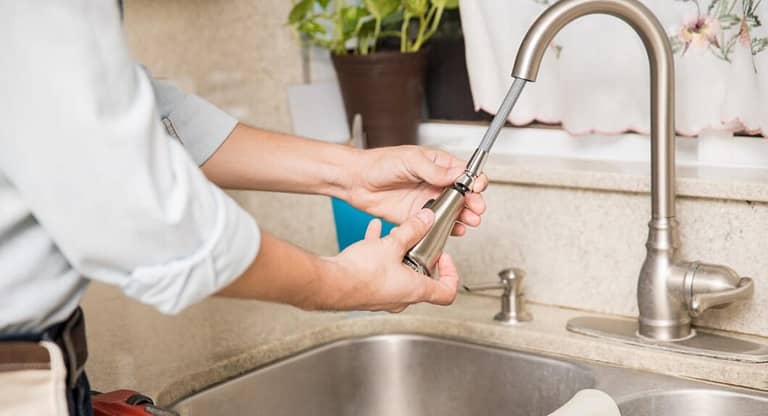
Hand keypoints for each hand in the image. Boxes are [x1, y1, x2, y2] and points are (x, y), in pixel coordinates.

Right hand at [317, 209, 458, 311]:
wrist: (331, 283)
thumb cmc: (360, 274)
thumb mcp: (392, 244)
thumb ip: (412, 230)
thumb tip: (425, 220)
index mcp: (415, 290)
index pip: (447, 292)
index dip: (451, 274)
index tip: (444, 258)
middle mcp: (402, 298)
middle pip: (422, 279)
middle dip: (419, 256)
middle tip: (417, 241)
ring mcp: (384, 297)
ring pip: (399, 272)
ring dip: (398, 254)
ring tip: (392, 236)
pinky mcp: (368, 291)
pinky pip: (380, 270)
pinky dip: (379, 253)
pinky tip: (372, 235)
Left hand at [346, 146, 488, 235]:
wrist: (356, 180)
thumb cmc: (379, 163)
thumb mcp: (410, 160)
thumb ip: (433, 170)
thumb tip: (455, 175)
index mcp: (436, 164)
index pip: (463, 172)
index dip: (474, 180)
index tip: (477, 187)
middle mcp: (434, 183)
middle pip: (462, 194)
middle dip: (473, 202)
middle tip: (476, 208)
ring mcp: (426, 200)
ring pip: (452, 211)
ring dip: (464, 216)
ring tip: (470, 221)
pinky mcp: (416, 216)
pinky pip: (436, 224)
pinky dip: (447, 228)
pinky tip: (455, 230)